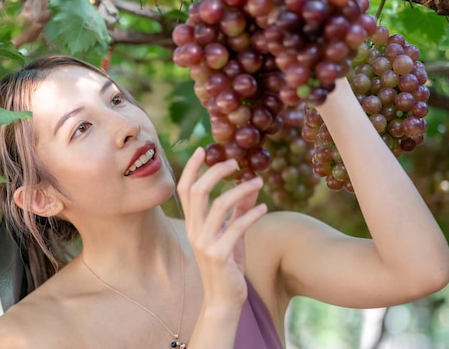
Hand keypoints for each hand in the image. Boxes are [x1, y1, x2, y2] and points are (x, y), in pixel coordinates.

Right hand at [177, 147, 266, 307]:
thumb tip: (250, 186)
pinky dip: (251, 214)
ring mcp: (204, 242)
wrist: (223, 300)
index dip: (191, 168)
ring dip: (240, 190)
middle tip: (234, 162)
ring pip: (218, 205)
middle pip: (198, 191)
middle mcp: (194, 230)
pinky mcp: (219, 254)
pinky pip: (236, 226)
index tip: (202, 150)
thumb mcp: (232, 234)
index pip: (185, 189)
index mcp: (192, 224)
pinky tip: (263, 207)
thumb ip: (238, 210)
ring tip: (257, 181)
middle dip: (215, 172)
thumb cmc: (227, 266)